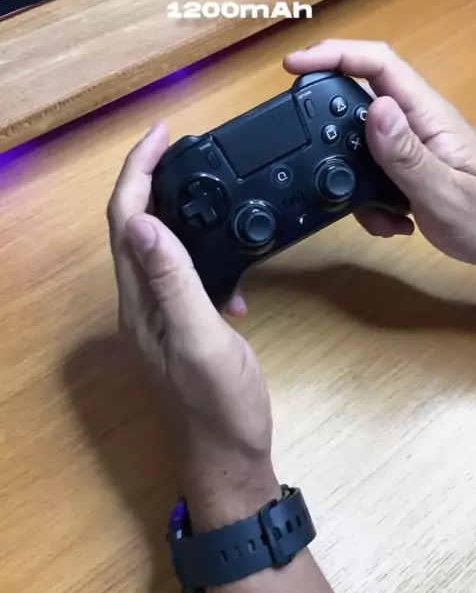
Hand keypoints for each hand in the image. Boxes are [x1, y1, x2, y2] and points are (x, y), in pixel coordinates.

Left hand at [107, 123, 278, 529]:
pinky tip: (231, 261)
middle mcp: (141, 303)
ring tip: (202, 180)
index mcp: (139, 301)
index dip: (138, 172)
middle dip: (150, 177)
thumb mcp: (200, 341)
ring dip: (172, 206)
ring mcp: (159, 315)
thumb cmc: (219, 407)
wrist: (229, 458)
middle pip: (134, 225)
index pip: (126, 220)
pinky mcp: (181, 324)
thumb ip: (174, 284)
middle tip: (182, 145)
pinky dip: (199, 248)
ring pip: (157, 245)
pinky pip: (181, 270)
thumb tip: (146, 222)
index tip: (163, 134)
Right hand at [284, 39, 475, 264]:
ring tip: (372, 211)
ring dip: (353, 177)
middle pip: (359, 95)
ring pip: (361, 140)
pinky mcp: (409, 167)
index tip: (293, 66)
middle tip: (310, 149)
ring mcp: (413, 144)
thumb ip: (406, 154)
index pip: (378, 64)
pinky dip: (370, 200)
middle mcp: (419, 122)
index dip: (334, 54)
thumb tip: (375, 107)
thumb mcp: (443, 192)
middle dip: (330, 124)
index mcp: (429, 115)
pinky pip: (373, 170)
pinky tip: (392, 221)